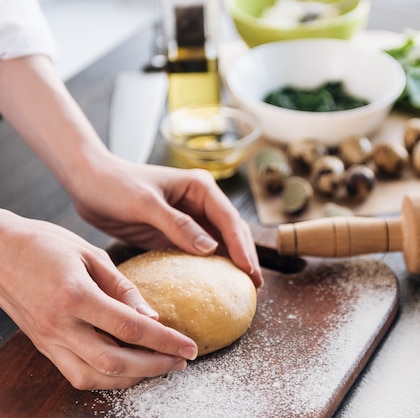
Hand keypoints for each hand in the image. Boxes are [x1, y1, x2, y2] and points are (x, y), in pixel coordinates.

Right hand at [0, 210, 198, 388]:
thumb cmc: (45, 244)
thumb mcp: (91, 254)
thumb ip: (123, 288)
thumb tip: (152, 317)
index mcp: (75, 296)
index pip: (130, 328)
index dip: (165, 341)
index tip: (189, 347)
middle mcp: (60, 324)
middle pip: (115, 361)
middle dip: (155, 366)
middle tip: (181, 362)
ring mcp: (49, 340)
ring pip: (94, 376)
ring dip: (132, 378)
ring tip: (160, 367)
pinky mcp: (43, 346)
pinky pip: (76, 374)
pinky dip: (106, 378)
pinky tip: (127, 369)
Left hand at [66, 156, 262, 287]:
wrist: (89, 183)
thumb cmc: (115, 185)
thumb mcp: (145, 204)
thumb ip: (178, 225)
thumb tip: (211, 249)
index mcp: (200, 187)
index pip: (229, 218)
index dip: (241, 245)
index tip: (248, 270)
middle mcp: (201, 201)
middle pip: (232, 230)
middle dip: (245, 256)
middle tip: (254, 285)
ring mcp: (191, 218)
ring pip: (221, 242)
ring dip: (232, 261)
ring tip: (244, 287)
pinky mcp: (177, 232)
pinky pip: (200, 251)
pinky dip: (211, 266)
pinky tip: (217, 283)